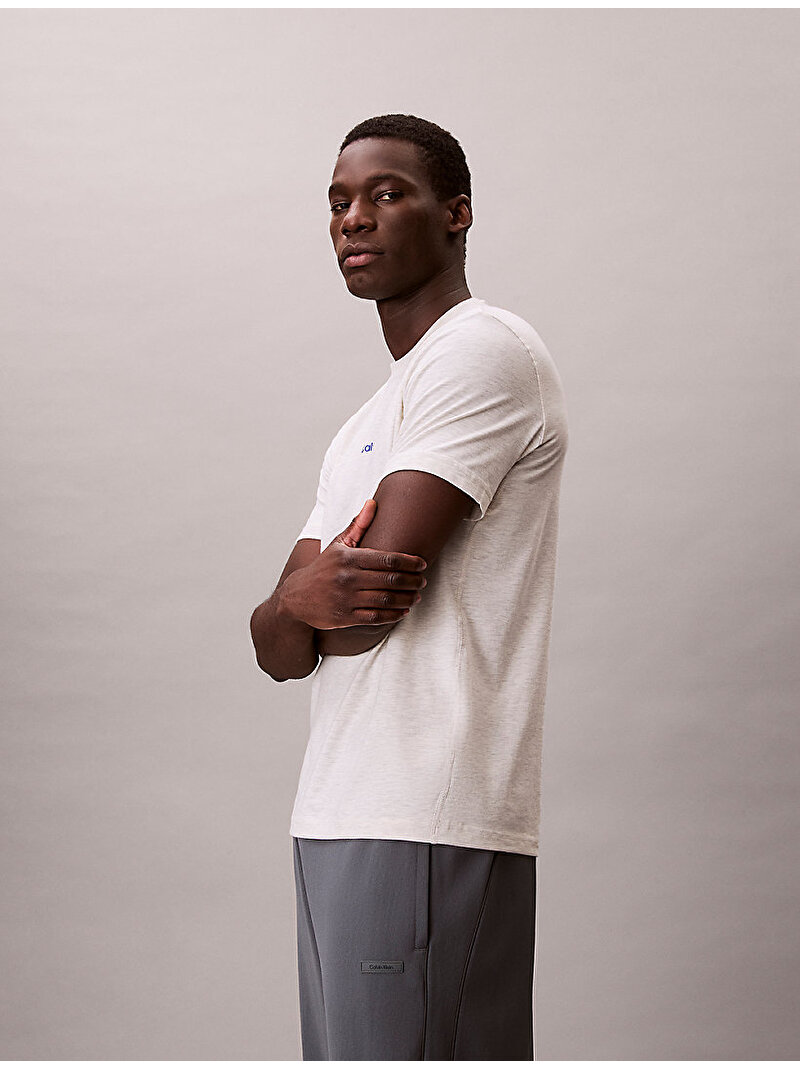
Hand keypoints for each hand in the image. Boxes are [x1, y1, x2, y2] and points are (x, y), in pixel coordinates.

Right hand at [280, 499, 426, 629]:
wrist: (296, 597)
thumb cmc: (323, 568)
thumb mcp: (337, 545)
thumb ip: (358, 526)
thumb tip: (373, 502)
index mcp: (348, 557)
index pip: (387, 559)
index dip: (409, 562)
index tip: (422, 564)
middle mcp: (347, 578)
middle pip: (390, 580)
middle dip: (412, 581)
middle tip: (423, 581)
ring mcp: (346, 599)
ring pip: (386, 599)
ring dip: (407, 598)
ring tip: (417, 596)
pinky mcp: (345, 617)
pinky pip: (376, 617)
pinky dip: (393, 615)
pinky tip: (404, 611)